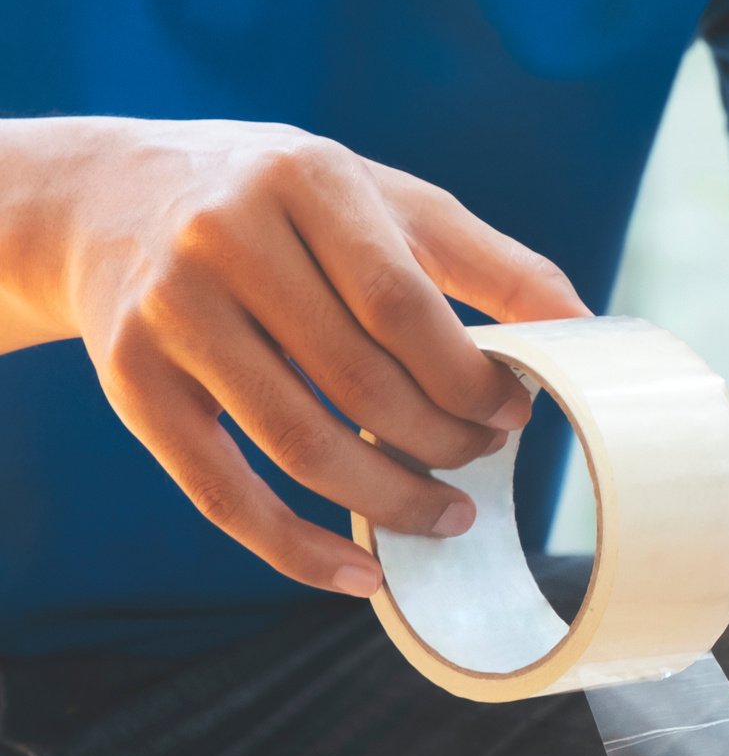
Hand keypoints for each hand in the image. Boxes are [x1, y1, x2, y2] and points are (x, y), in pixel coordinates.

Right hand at [0, 117, 587, 593]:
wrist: (109, 195)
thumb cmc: (285, 203)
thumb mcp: (385, 199)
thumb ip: (489, 260)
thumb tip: (591, 326)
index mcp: (305, 181)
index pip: (403, 304)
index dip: (468, 376)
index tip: (515, 413)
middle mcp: (223, 240)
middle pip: (357, 379)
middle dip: (441, 440)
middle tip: (485, 462)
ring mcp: (167, 314)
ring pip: (296, 443)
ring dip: (387, 498)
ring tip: (444, 515)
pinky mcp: (129, 381)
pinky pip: (218, 491)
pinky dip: (294, 549)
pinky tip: (360, 574)